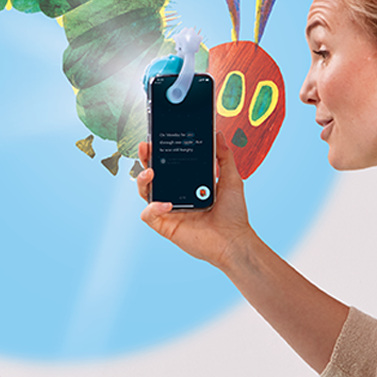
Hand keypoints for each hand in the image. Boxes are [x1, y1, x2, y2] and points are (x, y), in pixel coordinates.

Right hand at [137, 133, 255, 271]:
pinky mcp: (165, 226)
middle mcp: (176, 196)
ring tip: (150, 171)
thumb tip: (219, 135)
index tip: (158, 138)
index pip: (169, 165)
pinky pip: (149, 215)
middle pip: (153, 175)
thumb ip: (224, 157)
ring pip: (145, 192)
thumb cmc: (234, 214)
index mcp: (188, 184)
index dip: (161, 152)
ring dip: (143, 180)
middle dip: (146, 159)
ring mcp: (169, 211)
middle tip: (146, 146)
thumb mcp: (231, 180)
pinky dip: (153, 207)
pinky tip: (167, 204)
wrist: (234, 240)